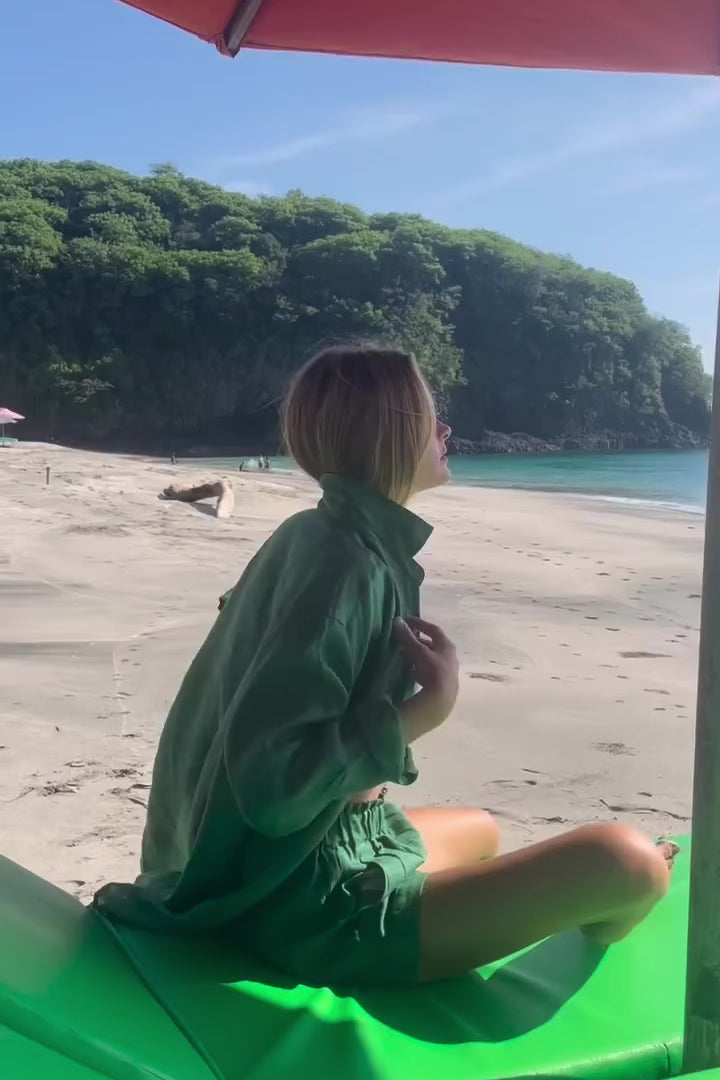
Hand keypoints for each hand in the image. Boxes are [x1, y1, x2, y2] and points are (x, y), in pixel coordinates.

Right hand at [394, 617, 458, 740]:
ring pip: (429, 659)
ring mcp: (446, 671)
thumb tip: (397, 621)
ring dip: (416, 656)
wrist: (441, 700)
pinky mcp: (441, 684)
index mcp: (447, 646)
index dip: (420, 624)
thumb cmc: (432, 671)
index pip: (433, 629)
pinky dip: (418, 669)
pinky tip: (409, 673)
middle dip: (416, 642)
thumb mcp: (419, 652)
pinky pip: (428, 672)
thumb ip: (408, 637)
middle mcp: (449, 656)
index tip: (406, 621)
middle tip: (402, 641)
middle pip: (431, 645)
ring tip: (402, 656)